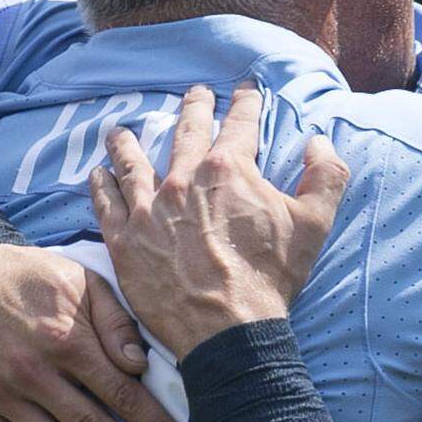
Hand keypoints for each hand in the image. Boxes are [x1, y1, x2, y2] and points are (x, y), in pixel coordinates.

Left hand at [91, 83, 348, 358]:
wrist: (228, 331)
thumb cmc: (271, 279)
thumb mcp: (314, 225)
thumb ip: (326, 176)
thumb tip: (319, 143)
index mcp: (230, 170)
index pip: (239, 124)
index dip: (245, 103)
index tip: (246, 91)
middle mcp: (184, 180)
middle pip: (186, 132)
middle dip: (193, 108)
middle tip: (194, 95)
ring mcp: (149, 209)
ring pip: (133, 163)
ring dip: (128, 143)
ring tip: (121, 131)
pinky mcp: (126, 241)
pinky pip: (106, 204)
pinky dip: (100, 185)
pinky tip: (96, 174)